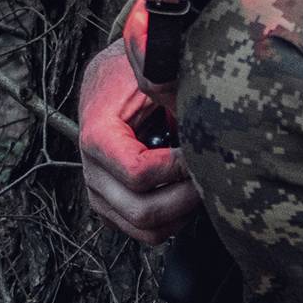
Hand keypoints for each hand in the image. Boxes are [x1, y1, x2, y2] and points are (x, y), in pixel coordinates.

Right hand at [78, 36, 200, 245]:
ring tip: (202, 182)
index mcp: (97, 136)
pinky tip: (188, 191)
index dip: (179, 167)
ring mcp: (99, 194)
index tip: (201, 150)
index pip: (139, 173)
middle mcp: (91, 171)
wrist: (110, 81)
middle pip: (143, 212)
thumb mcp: (150, 70)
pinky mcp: (111, 207)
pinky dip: (173, 220)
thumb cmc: (132, 74)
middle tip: (211, 173)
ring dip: (182, 212)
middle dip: (186, 197)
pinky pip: (144, 233)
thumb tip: (192, 72)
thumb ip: (166, 78)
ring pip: (145, 230)